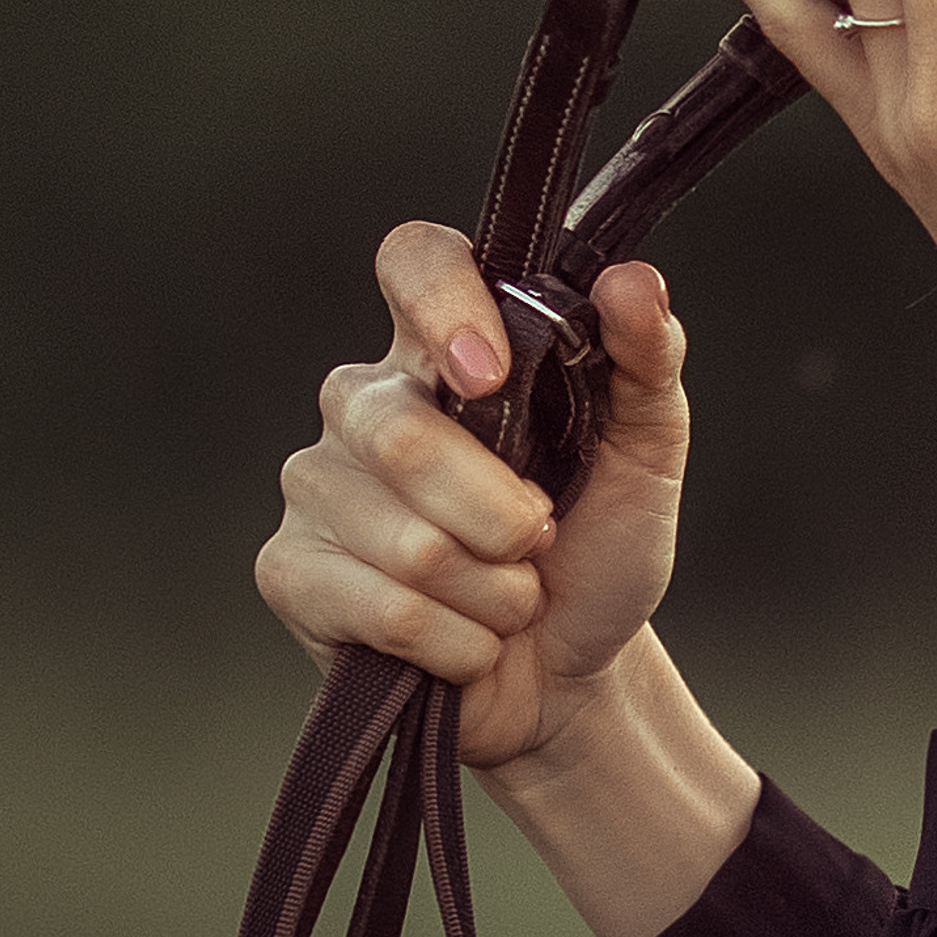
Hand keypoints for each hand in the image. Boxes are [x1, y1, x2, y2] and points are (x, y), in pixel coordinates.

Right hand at [255, 226, 691, 768]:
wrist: (570, 675)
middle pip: (403, 435)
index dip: (444, 302)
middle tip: (537, 538)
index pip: (414, 261)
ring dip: (494, 590)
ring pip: (407, 541)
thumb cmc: (597, 552)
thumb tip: (632, 281)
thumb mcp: (646, 456)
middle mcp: (366, 402)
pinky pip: (388, 609)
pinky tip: (465, 639)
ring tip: (505, 594)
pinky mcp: (289, 571)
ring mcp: (317, 484)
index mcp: (444, 347)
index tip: (492, 375)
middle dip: (502, 515)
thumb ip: (648, 361)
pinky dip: (460, 641)